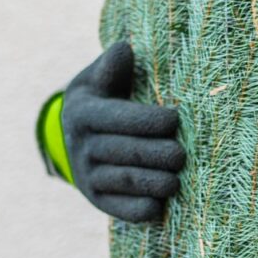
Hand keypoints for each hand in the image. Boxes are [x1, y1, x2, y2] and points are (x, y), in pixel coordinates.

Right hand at [62, 41, 185, 221]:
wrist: (75, 135)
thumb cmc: (102, 97)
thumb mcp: (99, 78)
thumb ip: (113, 67)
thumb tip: (124, 48)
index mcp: (83, 113)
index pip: (117, 118)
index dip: (147, 120)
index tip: (175, 118)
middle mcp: (81, 146)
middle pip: (124, 152)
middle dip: (156, 154)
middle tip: (182, 154)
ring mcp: (87, 175)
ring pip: (123, 181)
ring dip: (152, 183)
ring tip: (177, 180)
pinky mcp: (97, 199)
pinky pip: (118, 208)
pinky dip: (138, 209)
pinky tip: (159, 206)